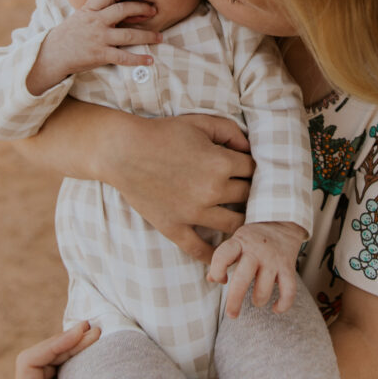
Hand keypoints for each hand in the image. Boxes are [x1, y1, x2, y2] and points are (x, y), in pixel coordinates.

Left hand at [14, 321, 99, 378]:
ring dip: (74, 341)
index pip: (29, 363)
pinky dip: (78, 348)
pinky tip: (92, 342)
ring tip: (96, 332)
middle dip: (66, 339)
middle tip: (93, 329)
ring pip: (54, 354)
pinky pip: (65, 360)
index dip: (52, 344)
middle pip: (42, 354)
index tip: (79, 335)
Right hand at [27, 0, 162, 94]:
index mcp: (89, 10)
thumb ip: (96, 10)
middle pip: (122, 10)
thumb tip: (117, 7)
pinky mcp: (100, 54)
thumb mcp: (79, 17)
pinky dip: (138, 59)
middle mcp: (96, 21)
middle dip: (141, 9)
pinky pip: (123, 56)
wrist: (52, 55)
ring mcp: (99, 38)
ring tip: (160, 37)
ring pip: (129, 34)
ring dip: (148, 36)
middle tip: (154, 11)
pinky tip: (150, 60)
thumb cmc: (69, 35)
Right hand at [110, 111, 254, 264]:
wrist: (124, 151)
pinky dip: (214, 255)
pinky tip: (222, 255)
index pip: (253, 170)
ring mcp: (193, 212)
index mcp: (220, 163)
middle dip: (250, 191)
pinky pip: (200, 249)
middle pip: (248, 196)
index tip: (248, 170)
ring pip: (235, 225)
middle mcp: (212, 190)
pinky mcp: (175, 227)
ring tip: (242, 217)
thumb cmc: (163, 133)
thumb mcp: (201, 123)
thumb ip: (231, 132)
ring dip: (242, 220)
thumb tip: (250, 149)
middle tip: (248, 191)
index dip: (253, 168)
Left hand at [207, 221, 305, 317]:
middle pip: (242, 279)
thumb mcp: (236, 241)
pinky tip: (276, 308)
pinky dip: (283, 304)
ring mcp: (273, 260)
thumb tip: (210, 279)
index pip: (222, 256)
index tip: (221, 280)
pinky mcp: (288, 267)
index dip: (217, 271)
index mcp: (239, 243)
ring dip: (258, 300)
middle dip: (234, 301)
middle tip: (232, 314)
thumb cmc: (253, 237)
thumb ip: (223, 259)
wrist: (282, 221)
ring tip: (256, 300)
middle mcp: (256, 251)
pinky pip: (289, 291)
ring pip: (264, 289)